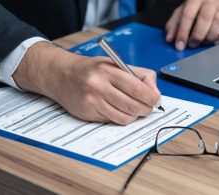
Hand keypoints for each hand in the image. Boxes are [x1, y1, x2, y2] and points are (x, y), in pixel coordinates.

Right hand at [13, 42, 160, 124]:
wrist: (61, 75)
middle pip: (133, 106)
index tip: (156, 99)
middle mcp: (98, 86)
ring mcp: (92, 102)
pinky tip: (119, 110)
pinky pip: (112, 121)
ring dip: (135, 116)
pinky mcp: (87, 114)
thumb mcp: (115, 64)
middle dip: (146, 109)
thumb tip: (155, 92)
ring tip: (135, 109)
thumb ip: (139, 75)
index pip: (137, 89)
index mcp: (108, 71)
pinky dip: (121, 118)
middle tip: (149, 107)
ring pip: (124, 118)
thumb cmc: (92, 69)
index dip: (151, 97)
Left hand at [166, 0, 218, 49]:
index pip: (188, 15)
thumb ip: (175, 24)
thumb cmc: (200, 5)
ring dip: (210, 36)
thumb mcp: (184, 10)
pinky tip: (216, 40)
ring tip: (204, 41)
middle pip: (204, 18)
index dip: (182, 32)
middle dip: (197, 36)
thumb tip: (169, 39)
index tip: (179, 45)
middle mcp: (212, 1)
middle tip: (192, 44)